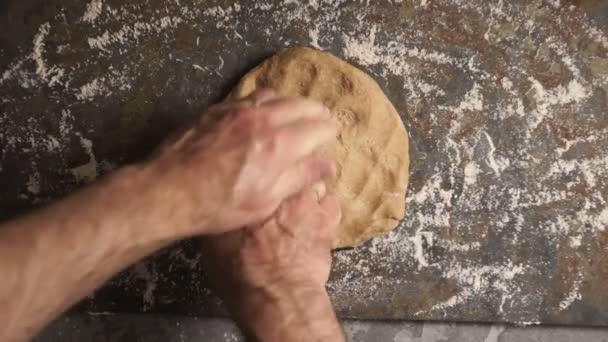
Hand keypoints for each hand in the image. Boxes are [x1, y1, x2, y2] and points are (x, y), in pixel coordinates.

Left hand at [140, 89, 335, 238]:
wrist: (168, 191)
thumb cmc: (218, 204)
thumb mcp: (266, 200)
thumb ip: (300, 177)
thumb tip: (327, 165)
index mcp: (278, 144)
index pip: (318, 127)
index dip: (329, 132)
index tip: (331, 137)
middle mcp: (261, 119)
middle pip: (301, 104)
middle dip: (316, 113)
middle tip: (321, 122)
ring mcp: (237, 110)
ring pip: (275, 95)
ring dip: (290, 103)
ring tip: (293, 116)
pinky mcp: (217, 109)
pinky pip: (249, 96)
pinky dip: (264, 102)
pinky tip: (261, 114)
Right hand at [201, 183, 343, 340]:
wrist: (275, 294)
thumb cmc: (241, 274)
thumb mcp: (213, 245)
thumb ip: (218, 218)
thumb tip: (215, 208)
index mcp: (248, 191)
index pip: (257, 165)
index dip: (260, 172)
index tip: (259, 178)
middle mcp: (278, 188)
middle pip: (288, 168)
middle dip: (286, 177)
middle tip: (279, 195)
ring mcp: (307, 200)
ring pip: (312, 182)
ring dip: (307, 193)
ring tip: (299, 210)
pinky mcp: (327, 217)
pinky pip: (330, 203)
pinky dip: (325, 210)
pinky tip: (317, 223)